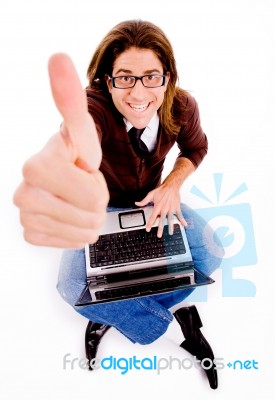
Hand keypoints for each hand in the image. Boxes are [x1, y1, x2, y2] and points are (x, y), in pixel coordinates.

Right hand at [13, 53, 108, 247]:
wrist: (60, 174)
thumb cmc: (73, 152)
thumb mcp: (80, 129)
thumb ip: (70, 100)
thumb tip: (58, 58)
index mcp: (37, 166)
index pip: (93, 195)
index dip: (97, 182)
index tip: (83, 170)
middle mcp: (24, 193)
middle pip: (90, 216)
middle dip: (95, 201)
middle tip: (81, 186)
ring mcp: (25, 216)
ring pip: (83, 232)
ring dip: (88, 217)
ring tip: (75, 199)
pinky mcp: (31, 234)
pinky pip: (69, 242)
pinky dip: (76, 230)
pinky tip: (67, 213)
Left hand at [135, 183, 186, 236]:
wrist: (171, 185)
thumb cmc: (161, 190)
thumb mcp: (151, 194)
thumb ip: (144, 201)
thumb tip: (136, 203)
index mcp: (158, 206)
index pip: (153, 217)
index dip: (149, 223)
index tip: (147, 229)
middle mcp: (164, 208)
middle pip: (162, 220)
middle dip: (160, 228)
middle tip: (159, 235)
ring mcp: (171, 208)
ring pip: (171, 219)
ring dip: (171, 226)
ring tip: (171, 233)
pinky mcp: (176, 207)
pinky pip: (180, 214)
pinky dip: (182, 220)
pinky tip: (184, 225)